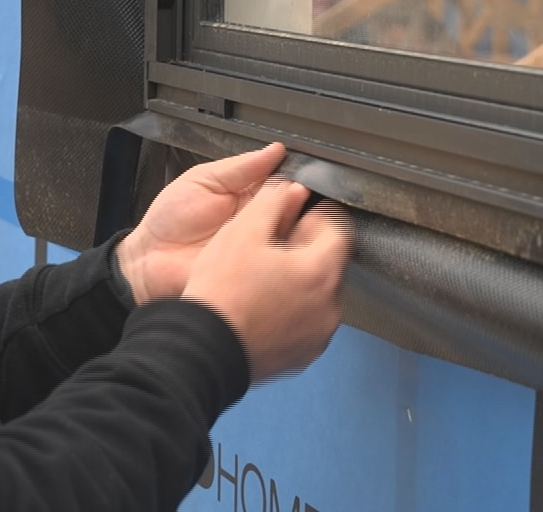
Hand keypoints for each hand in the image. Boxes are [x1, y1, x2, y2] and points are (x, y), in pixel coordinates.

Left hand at [116, 144, 285, 303]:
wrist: (150, 260)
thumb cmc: (170, 220)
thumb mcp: (203, 180)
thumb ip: (240, 167)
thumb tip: (275, 150)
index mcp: (248, 195)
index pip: (281, 181)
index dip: (292, 175)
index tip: (299, 171)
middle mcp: (258, 221)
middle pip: (292, 207)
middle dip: (296, 198)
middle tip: (296, 192)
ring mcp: (259, 248)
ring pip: (291, 233)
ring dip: (293, 223)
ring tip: (285, 213)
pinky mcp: (256, 272)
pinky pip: (280, 263)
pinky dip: (284, 253)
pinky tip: (280, 241)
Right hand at [183, 178, 350, 383]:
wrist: (203, 350)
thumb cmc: (222, 292)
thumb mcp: (243, 231)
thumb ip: (272, 200)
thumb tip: (288, 187)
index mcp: (321, 272)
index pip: (340, 229)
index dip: (316, 216)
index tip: (296, 214)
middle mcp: (330, 307)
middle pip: (329, 264)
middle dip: (306, 250)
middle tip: (272, 247)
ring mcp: (318, 335)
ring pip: (317, 295)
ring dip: (298, 282)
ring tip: (262, 279)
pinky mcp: (302, 355)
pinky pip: (305, 323)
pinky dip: (290, 311)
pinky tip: (260, 306)